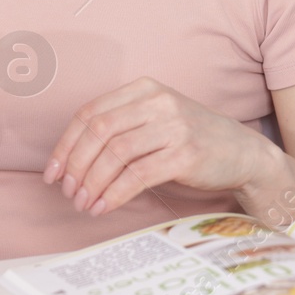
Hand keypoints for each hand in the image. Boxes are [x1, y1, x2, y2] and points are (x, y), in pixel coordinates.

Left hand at [43, 77, 271, 217]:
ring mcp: (174, 126)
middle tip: (68, 191)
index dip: (65, 144)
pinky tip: (104, 206)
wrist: (242, 152)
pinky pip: (138, 175)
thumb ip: (121, 126)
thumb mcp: (156, 118)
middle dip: (76, 165)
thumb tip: (70, 159)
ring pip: (116, 153)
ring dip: (93, 183)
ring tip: (84, 203)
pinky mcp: (185, 154)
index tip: (53, 172)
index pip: (90, 112)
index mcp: (145, 88)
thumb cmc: (192, 138)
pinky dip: (114, 194)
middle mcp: (158, 101)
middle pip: (99, 131)